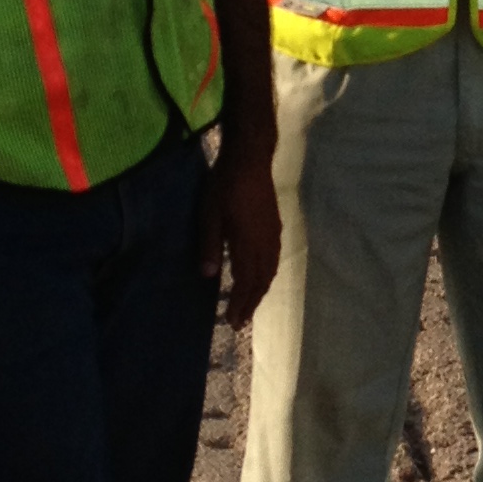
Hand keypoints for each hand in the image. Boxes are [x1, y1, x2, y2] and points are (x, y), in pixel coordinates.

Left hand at [201, 135, 281, 329]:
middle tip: (241, 322)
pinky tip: (262, 276)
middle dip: (251, 303)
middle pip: (261, 280)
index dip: (240, 303)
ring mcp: (272, 234)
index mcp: (248, 243)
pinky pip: (274, 259)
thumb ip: (209, 245)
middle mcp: (265, 243)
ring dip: (260, 291)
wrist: (250, 159)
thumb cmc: (225, 185)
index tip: (232, 322)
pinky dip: (268, 275)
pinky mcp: (275, 226)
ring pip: (270, 271)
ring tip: (251, 305)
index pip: (246, 281)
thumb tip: (207, 276)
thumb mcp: (210, 215)